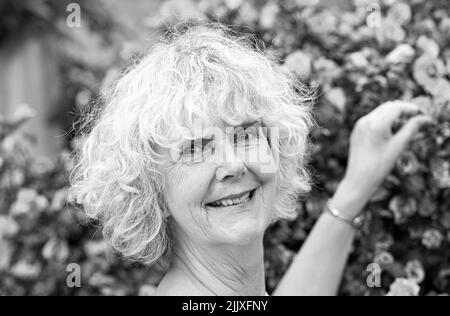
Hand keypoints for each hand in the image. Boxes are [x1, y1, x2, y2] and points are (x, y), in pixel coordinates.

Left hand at [331, 101, 432, 217]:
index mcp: (375, 124)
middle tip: (416, 119)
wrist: (358, 180)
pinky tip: (391, 131)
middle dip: (403, 110)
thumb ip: (411, 129)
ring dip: (393, 115)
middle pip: (388, 106)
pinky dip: (383, 121)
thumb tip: (424, 118)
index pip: (397, 107)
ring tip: (405, 126)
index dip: (411, 109)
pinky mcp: (356, 131)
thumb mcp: (398, 147)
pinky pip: (372, 119)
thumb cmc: (378, 166)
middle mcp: (365, 121)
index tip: (421, 114)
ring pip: (380, 112)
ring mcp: (359, 125)